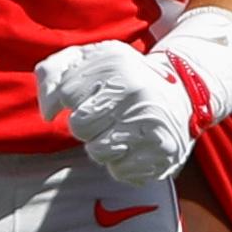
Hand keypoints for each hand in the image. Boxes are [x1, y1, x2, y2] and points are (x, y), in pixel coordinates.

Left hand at [35, 40, 212, 186]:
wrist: (184, 93)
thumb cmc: (125, 78)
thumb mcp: (92, 59)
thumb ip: (55, 71)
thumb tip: (47, 111)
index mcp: (115, 62)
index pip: (65, 94)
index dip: (68, 100)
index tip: (86, 96)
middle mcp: (135, 92)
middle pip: (79, 126)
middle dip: (87, 124)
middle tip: (108, 114)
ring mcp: (150, 124)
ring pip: (96, 152)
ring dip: (103, 145)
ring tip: (123, 129)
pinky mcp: (161, 154)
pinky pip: (118, 171)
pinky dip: (123, 162)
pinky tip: (137, 144)